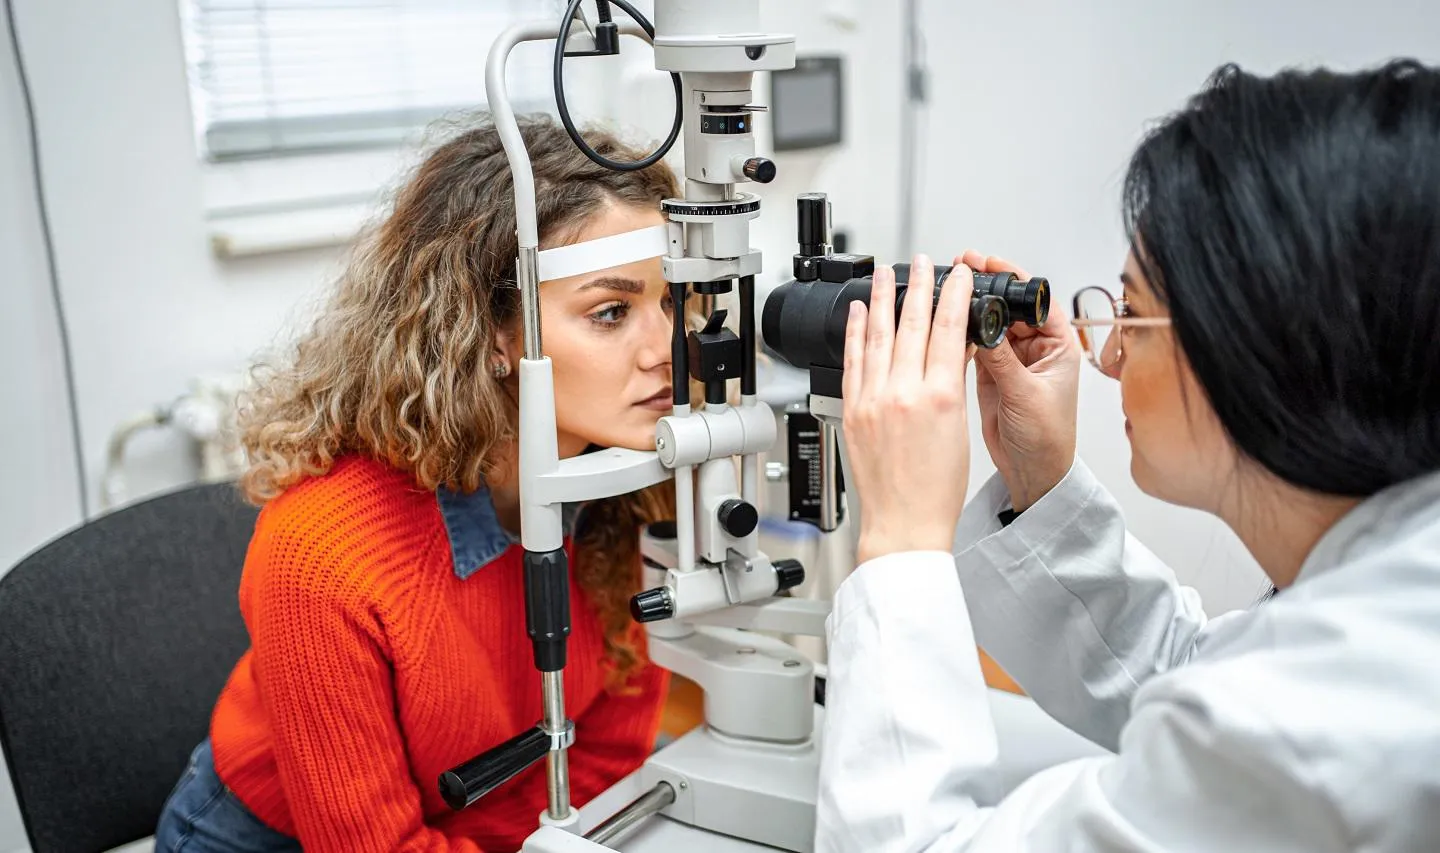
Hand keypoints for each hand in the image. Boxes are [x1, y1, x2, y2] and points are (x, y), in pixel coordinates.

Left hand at [844, 255, 974, 564]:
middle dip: (919, 287)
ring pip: (879, 337)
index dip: (954, 295)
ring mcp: (872, 400)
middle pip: (913, 325)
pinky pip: (853, 361)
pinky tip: (860, 312)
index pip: (949, 330)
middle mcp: (902, 393)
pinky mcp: (852, 411)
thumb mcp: (959, 427)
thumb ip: (954, 383)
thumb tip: (954, 349)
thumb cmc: (936, 489)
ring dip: (885, 299)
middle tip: (923, 261)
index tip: (959, 274)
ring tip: (886, 271)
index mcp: (938, 397)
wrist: (905, 523)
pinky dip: (856, 333)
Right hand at [963, 250, 1081, 511]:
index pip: (1035, 300)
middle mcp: (1036, 348)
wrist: (1033, 473)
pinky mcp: (992, 372)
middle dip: (985, 288)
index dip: (1012, 278)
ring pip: (990, 322)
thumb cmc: (1048, 440)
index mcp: (1058, 346)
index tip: (988, 264)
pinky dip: (961, 332)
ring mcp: (1012, 359)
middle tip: (960, 271)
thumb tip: (982, 326)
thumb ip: (1002, 360)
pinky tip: (946, 321)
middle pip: (1009, 306)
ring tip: (947, 291)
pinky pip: (975, 343)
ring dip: (971, 308)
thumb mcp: (1026, 395)